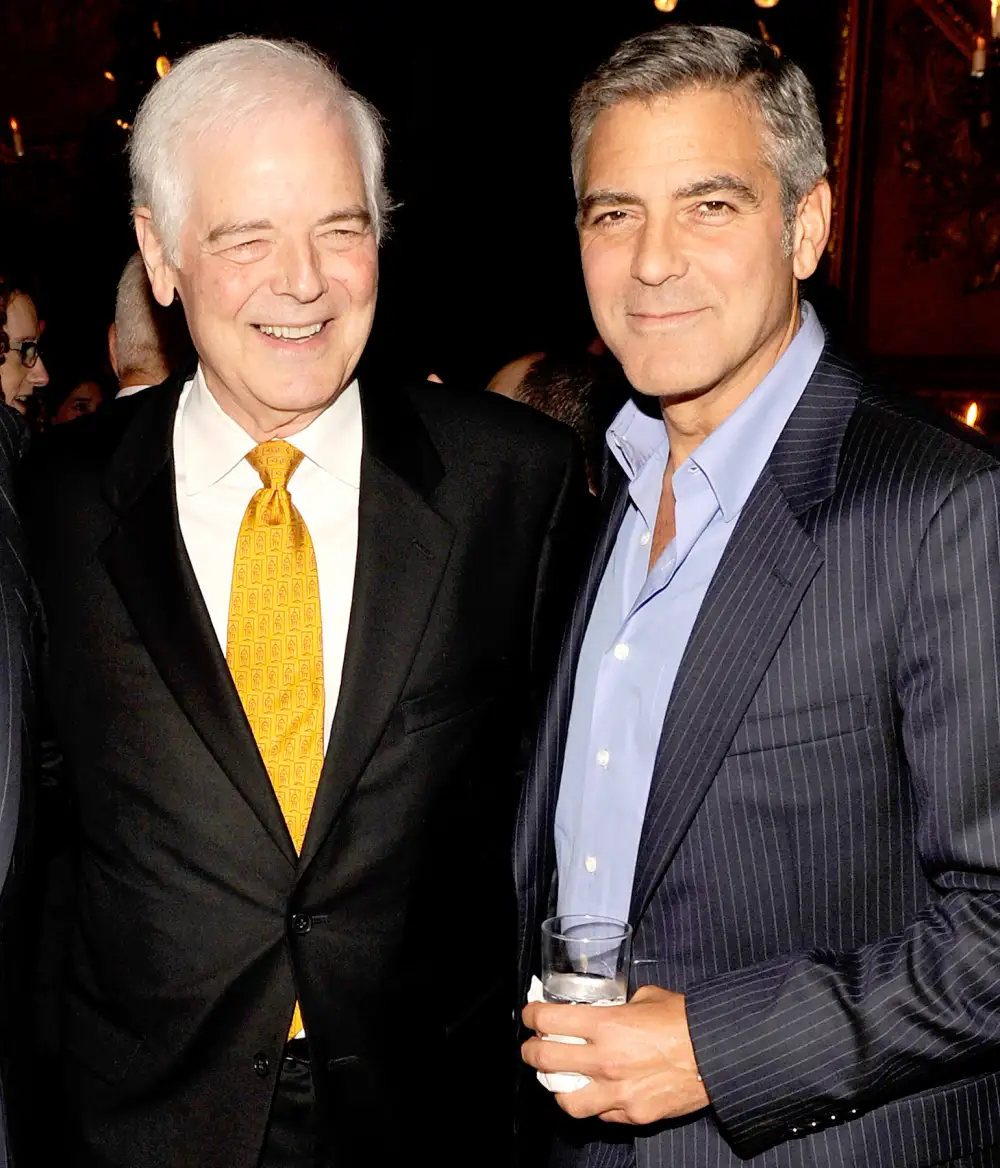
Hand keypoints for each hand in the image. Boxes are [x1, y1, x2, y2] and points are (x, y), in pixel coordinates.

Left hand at [521, 985, 709, 1125]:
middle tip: (532, 1047)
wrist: (719, 1053)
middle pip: (545, 1061)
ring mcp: (618, 1092)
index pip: (550, 1021)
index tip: (530, 1014)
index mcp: (606, 1025)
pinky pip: (601, 1115)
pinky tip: (597, 1093)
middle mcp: (605, 1061)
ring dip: (557, 1088)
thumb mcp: (648, 997)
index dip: (532, 1015)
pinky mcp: (634, 1115)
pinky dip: (594, 1105)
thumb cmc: (687, 1021)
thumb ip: (622, 1005)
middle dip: (531, 1052)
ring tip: (559, 1079)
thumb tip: (612, 1006)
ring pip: (566, 1101)